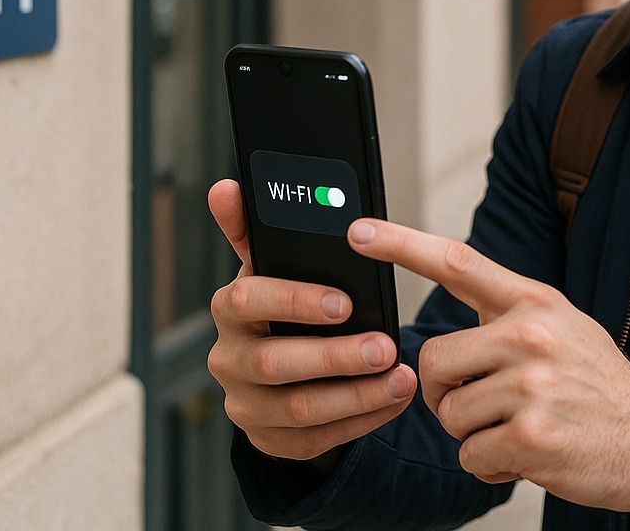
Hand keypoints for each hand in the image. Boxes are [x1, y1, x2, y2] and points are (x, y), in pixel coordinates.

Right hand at [206, 179, 417, 462]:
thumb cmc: (284, 304)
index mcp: (230, 310)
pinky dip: (360, 420)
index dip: (295, 301)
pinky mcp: (271, 442)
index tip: (345, 301)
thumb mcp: (272, 265)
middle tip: (386, 346)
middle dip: (336, 356)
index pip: (248, 300)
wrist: (278, 372)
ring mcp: (247, 406)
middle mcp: (229, 360)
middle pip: (277, 362)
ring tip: (401, 377)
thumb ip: (254, 229)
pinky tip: (394, 398)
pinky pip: (317, 439)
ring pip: (300, 409)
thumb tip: (227, 186)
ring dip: (356, 394)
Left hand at [348, 219, 629, 513]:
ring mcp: (533, 385)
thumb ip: (508, 318)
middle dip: (444, 394)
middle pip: (433, 360)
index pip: (458, 262)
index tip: (358, 231)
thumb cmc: (599, 387)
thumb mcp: (564, 328)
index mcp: (535, 302)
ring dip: (472, 435)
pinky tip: (525, 456)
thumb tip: (443, 332)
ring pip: (449, 414)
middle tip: (480, 407)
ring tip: (517, 429)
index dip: (401, 244)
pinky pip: (471, 455)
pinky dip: (490, 466)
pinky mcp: (532, 436)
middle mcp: (532, 335)